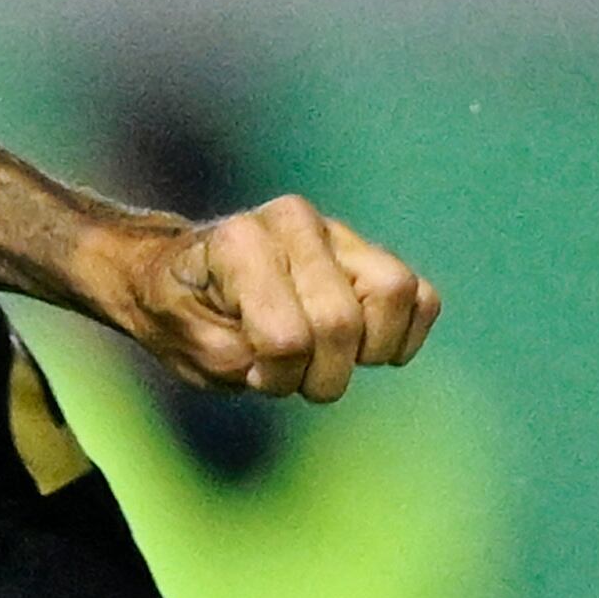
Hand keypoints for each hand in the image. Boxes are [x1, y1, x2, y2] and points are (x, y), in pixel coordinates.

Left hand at [78, 194, 437, 402]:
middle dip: (318, 374)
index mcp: (238, 241)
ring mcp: (337, 232)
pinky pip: (421, 297)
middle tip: (284, 372)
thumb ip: (236, 357)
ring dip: (368, 350)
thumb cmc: (180, 313)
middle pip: (342, 323)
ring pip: (396, 293)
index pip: (287, 335)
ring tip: (325, 355)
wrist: (178, 277)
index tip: (249, 370)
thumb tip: (298, 348)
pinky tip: (361, 348)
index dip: (274, 375)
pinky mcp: (370, 253)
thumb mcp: (185, 346)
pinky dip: (400, 336)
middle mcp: (292, 222)